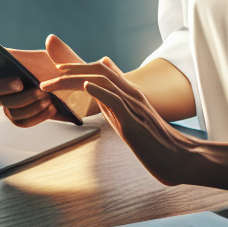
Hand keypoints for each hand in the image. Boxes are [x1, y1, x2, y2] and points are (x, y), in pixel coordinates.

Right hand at [0, 35, 93, 127]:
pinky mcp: (23, 117)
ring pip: (7, 109)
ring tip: (45, 96)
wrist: (83, 92)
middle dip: (2, 88)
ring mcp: (11, 103)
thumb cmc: (68, 72)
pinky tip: (49, 107)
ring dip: (26, 103)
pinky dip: (35, 116)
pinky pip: (20, 121)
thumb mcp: (65, 58)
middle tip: (21, 83)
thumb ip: (59, 51)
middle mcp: (4, 83)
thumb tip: (50, 40)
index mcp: (8, 63)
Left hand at [41, 57, 203, 185]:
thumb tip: (97, 90)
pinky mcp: (135, 121)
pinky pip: (116, 100)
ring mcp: (134, 105)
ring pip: (103, 80)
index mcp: (130, 93)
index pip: (102, 70)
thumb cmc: (156, 143)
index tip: (57, 71)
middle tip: (47, 78)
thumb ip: (115, 102)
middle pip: (99, 70)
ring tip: (54, 83)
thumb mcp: (131, 118)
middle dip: (70, 70)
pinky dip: (100, 91)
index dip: (78, 67)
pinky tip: (85, 87)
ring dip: (75, 79)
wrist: (180, 159)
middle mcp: (132, 93)